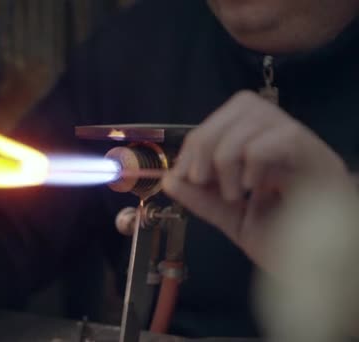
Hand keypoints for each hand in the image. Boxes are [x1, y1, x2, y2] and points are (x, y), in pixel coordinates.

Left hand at [162, 91, 351, 269]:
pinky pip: (282, 135)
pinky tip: (254, 189)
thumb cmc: (284, 243)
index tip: (186, 175)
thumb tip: (169, 178)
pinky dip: (254, 159)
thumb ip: (202, 199)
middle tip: (202, 180)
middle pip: (242, 104)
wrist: (324, 271)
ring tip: (234, 194)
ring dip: (228, 154)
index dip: (199, 139)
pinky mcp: (319, 158)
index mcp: (266, 148)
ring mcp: (305, 145)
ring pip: (257, 114)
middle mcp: (286, 138)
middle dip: (207, 140)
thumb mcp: (233, 219)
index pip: (229, 116)